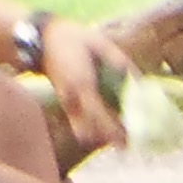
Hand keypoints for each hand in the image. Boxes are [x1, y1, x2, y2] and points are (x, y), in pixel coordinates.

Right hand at [36, 16, 133, 148]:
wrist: (43, 40)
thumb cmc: (74, 38)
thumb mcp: (100, 43)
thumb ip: (120, 61)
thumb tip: (139, 79)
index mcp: (82, 82)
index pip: (98, 114)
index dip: (112, 129)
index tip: (128, 138)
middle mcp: (72, 97)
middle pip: (90, 129)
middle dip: (108, 138)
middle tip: (126, 143)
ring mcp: (66, 102)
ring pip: (82, 131)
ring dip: (98, 136)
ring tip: (118, 139)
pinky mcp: (64, 103)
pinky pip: (76, 124)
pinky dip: (90, 130)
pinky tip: (103, 132)